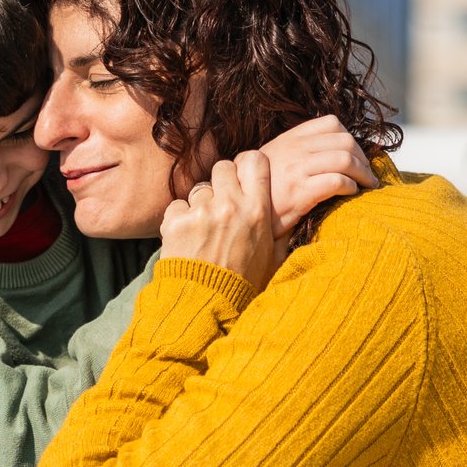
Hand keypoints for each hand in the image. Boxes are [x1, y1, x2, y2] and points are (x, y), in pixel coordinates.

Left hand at [160, 153, 281, 292]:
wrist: (208, 306)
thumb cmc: (244, 284)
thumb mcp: (272, 255)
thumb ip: (279, 228)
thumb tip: (291, 209)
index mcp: (258, 210)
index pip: (254, 160)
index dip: (246, 166)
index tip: (243, 177)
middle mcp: (230, 205)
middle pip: (222, 167)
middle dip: (221, 182)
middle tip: (222, 204)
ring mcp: (202, 212)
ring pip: (199, 189)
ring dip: (201, 205)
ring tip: (205, 231)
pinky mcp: (176, 222)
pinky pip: (177, 205)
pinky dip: (179, 219)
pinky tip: (187, 239)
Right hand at [257, 115, 378, 234]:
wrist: (240, 210)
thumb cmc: (260, 190)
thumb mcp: (273, 159)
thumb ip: (296, 149)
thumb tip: (324, 149)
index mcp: (290, 138)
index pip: (331, 123)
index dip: (350, 138)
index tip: (356, 155)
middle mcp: (295, 149)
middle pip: (344, 141)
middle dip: (363, 158)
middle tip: (367, 174)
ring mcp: (297, 169)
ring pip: (345, 159)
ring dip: (363, 173)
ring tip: (367, 185)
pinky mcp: (300, 192)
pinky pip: (337, 181)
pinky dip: (351, 186)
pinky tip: (351, 194)